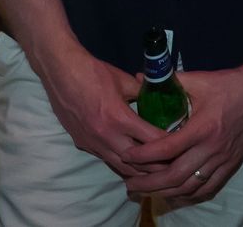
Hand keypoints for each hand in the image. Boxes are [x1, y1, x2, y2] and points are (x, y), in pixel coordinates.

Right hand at [32, 42, 165, 177]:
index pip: (151, 141)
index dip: (168, 146)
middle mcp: (106, 136)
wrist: (61, 71)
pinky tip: (129, 162)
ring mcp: (92, 143)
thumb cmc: (94, 73)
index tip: (181, 147)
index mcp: (119, 118)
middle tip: (172, 165)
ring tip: (154, 171)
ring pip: (120, 167)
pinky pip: (106, 160)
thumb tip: (158, 97)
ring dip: (138, 170)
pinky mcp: (82, 144)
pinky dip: (120, 163)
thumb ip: (142, 93)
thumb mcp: (124, 80)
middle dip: (156, 166)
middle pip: (137, 162)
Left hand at [122, 51, 242, 205]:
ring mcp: (223, 160)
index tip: (127, 155)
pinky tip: (175, 194)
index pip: (168, 148)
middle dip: (149, 183)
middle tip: (130, 184)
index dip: (144, 155)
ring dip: (166, 193)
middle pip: (175, 175)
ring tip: (147, 191)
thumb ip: (169, 81)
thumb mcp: (199, 79)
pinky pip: (207, 189)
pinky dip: (189, 195)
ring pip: (190, 187)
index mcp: (202, 127)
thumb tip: (140, 77)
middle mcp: (212, 148)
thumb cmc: (229, 83)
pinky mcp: (231, 165)